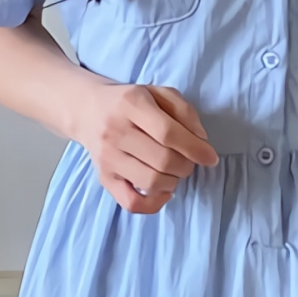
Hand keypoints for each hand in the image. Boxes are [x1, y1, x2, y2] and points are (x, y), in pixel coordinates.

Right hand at [74, 83, 218, 213]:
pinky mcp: (103, 177)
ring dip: (174, 181)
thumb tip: (200, 139)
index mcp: (131, 104)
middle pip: (163, 159)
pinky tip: (164, 191)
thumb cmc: (130, 102)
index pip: (168, 133)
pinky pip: (131, 202)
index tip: (210, 157)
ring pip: (151, 181)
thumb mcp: (158, 93)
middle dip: (187, 165)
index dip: (195, 148)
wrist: (87, 109)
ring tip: (175, 171)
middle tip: (189, 161)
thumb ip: (184, 110)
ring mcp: (107, 157)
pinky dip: (154, 204)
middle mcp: (115, 131)